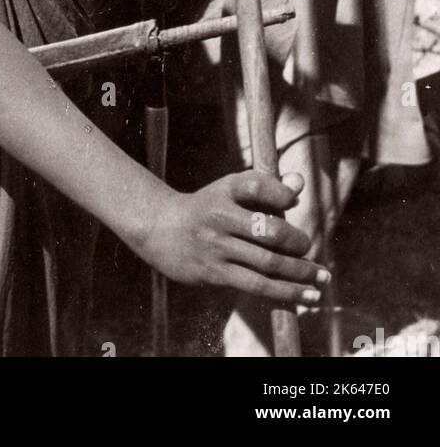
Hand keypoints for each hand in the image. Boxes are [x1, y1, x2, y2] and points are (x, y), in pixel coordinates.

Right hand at [139, 171, 328, 305]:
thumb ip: (266, 186)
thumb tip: (300, 184)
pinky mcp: (215, 274)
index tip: (293, 201)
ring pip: (268, 264)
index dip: (280, 192)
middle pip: (269, 230)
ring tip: (321, 280)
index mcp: (223, 190)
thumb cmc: (207, 207)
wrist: (160, 229)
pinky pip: (257, 285)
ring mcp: (216, 247)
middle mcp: (219, 217)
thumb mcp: (229, 190)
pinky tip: (305, 296)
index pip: (255, 185)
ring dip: (301, 273)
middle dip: (298, 243)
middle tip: (310, 249)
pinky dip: (285, 292)